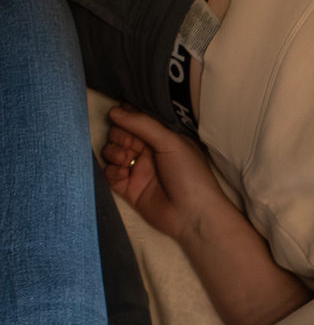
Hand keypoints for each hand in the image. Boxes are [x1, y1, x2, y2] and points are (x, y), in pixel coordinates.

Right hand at [103, 105, 231, 243]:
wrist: (192, 214)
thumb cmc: (190, 175)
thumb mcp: (171, 142)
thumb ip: (143, 124)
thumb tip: (115, 110)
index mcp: (162, 138)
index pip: (137, 121)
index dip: (125, 116)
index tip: (117, 113)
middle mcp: (148, 152)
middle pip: (120, 135)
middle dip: (118, 135)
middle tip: (129, 144)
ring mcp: (137, 170)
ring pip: (112, 152)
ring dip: (113, 152)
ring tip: (125, 160)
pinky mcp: (128, 188)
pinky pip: (110, 173)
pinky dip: (111, 170)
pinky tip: (123, 173)